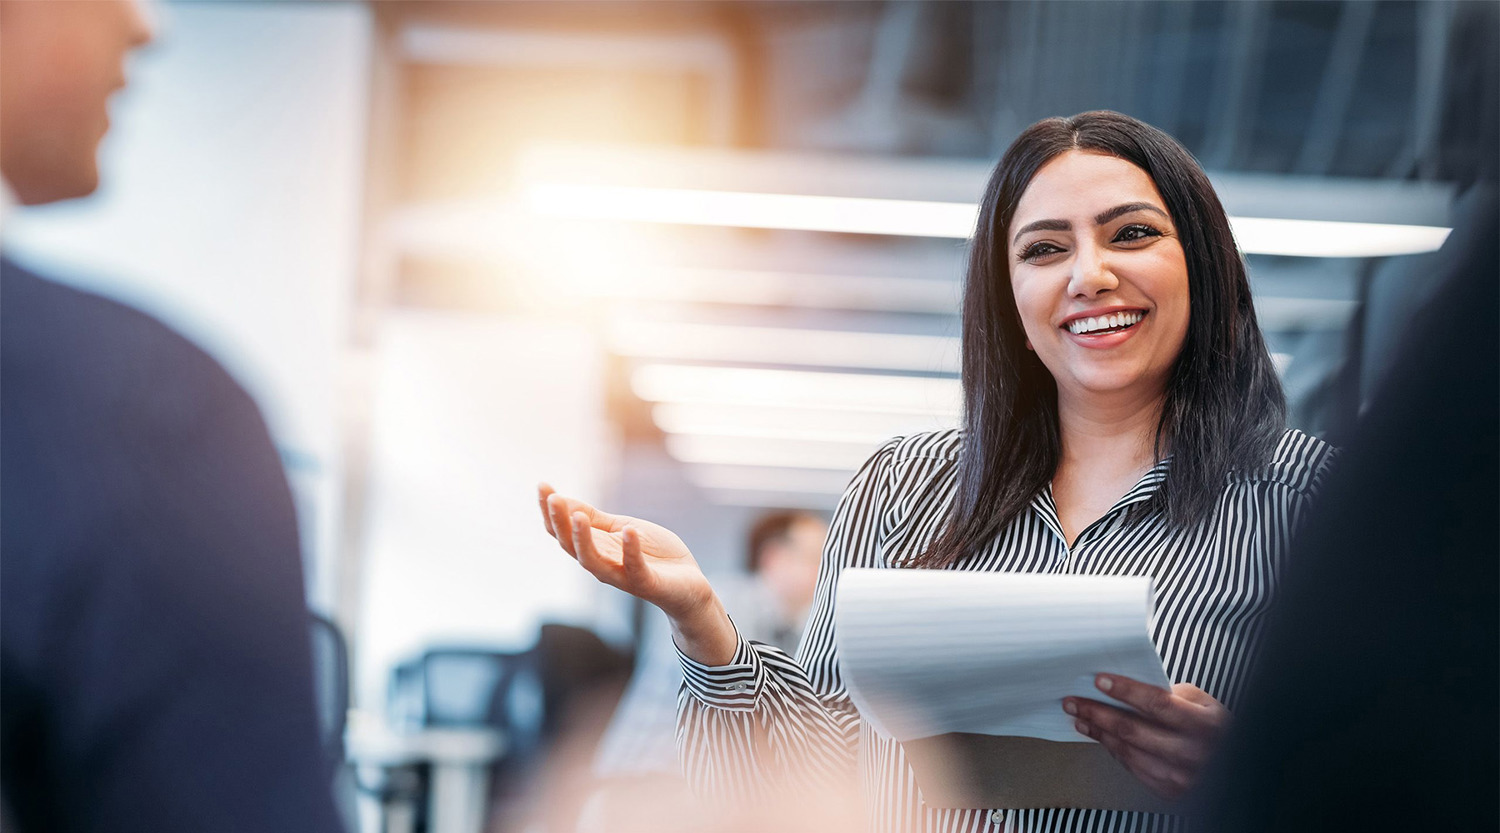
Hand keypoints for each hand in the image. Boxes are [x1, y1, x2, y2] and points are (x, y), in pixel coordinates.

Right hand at [536, 484, 736, 663]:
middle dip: (559, 522)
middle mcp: (602, 564)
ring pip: (593, 562)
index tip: (542, 486)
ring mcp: (622, 575)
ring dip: (583, 539)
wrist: (688, 585)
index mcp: (595, 549)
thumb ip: (595, 519)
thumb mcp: (621, 528)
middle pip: (570, 546)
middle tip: (551, 498)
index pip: (563, 532)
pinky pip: (634, 568)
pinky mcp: (646, 583)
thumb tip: (560, 498)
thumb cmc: (654, 556)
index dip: (550, 511)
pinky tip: (628, 530)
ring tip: (578, 516)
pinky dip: (630, 550)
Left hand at [1061, 675, 1228, 799]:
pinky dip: (1114, 751)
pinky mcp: (1172, 791)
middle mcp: (1193, 752)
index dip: (1126, 691)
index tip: (1099, 680)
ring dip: (1100, 733)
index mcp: (1205, 724)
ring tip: (1081, 718)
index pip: (1158, 703)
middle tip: (1074, 701)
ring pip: (1129, 752)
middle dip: (1098, 713)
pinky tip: (1101, 738)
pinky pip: (1134, 769)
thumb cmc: (1215, 728)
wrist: (1239, 765)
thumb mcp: (1204, 703)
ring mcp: (1182, 776)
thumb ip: (1172, 694)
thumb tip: (1130, 689)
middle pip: (1134, 730)